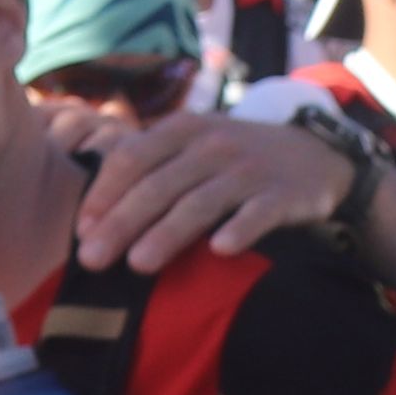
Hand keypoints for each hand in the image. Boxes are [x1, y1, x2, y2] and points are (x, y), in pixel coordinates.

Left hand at [76, 110, 360, 274]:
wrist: (313, 155)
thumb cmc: (234, 159)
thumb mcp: (192, 145)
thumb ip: (150, 168)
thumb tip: (92, 217)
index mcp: (182, 130)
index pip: (132, 158)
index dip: (104, 195)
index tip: (82, 231)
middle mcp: (212, 145)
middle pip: (158, 185)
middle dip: (121, 223)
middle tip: (92, 259)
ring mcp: (248, 169)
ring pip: (200, 203)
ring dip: (168, 233)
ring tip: (139, 263)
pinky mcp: (282, 194)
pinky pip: (258, 213)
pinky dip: (240, 230)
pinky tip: (221, 251)